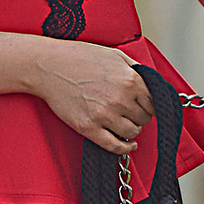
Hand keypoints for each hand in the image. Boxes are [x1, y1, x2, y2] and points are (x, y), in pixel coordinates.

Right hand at [29, 41, 158, 155]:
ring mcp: (104, 115)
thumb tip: (152, 83)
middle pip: (144, 119)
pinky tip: (128, 144)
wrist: (49, 66)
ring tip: (124, 123)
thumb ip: (136, 69)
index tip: (145, 107)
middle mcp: (120, 99)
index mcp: (130, 80)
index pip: (154, 103)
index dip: (150, 105)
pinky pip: (115, 146)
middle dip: (139, 116)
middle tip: (131, 113)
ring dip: (131, 130)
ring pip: (132, 132)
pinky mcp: (88, 127)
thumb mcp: (115, 55)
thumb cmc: (80, 57)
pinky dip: (124, 148)